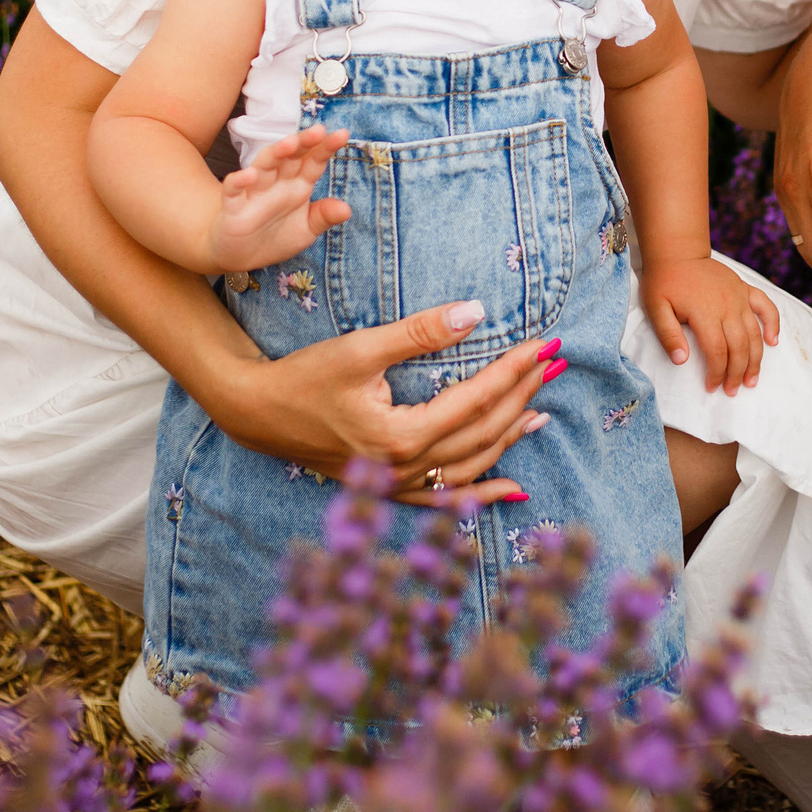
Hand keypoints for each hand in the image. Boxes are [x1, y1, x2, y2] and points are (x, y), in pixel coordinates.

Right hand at [191, 299, 555, 506]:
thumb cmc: (305, 377)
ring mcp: (398, 484)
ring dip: (510, 438)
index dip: (514, 370)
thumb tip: (474, 312)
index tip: (544, 345)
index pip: (475, 400)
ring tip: (541, 410)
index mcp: (402, 436)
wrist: (257, 413)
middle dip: (522, 396)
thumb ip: (419, 333)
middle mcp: (405, 468)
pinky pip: (444, 498)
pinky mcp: (389, 487)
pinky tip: (512, 487)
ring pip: (471, 466)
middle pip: (482, 433)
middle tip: (554, 365)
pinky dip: (481, 493)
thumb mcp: (361, 348)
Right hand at [209, 126, 350, 272]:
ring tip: (290, 143)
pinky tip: (249, 175)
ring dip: (276, 154)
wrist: (241, 257)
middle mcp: (278, 183)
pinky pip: (234, 190)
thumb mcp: (306, 230)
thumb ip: (323, 217)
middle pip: (291, 158)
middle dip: (304, 143)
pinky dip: (239, 181)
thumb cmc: (276, 236)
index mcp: (298, 185)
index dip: (326, 148)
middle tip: (318, 131)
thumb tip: (346, 209)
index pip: (313, 162)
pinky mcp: (233, 206)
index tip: (343, 134)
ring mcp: (255, 192)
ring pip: (265, 166)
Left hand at [641, 255, 779, 393]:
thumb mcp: (655, 308)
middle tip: (732, 390)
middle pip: (739, 347)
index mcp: (705, 312)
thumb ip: (668, 335)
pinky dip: (773, 324)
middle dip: (737, 373)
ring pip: (754, 333)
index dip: (716, 373)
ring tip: (752, 380)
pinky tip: (773, 342)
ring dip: (755, 359)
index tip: (712, 387)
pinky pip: (766, 306)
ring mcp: (739, 296)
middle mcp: (727, 306)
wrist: (677, 251)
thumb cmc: (664, 281)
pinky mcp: (745, 289)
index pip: (717, 351)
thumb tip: (682, 361)